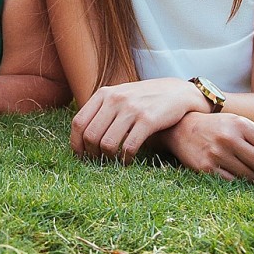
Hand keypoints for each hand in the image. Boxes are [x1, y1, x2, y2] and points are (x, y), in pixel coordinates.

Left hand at [71, 78, 208, 161]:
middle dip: (91, 153)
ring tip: (112, 161)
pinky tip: (127, 161)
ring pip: (107, 144)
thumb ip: (101, 109)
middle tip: (97, 160)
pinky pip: (129, 147)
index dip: (76, 143)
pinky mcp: (148, 120)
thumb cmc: (144, 98)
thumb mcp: (120, 95)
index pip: (78, 122)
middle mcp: (115, 99)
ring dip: (107, 158)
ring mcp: (131, 109)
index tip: (80, 155)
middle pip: (91, 135)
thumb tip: (81, 134)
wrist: (177, 92)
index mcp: (104, 93)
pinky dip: (125, 159)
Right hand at [163, 112, 253, 181]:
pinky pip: (234, 184)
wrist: (181, 128)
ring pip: (252, 179)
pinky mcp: (205, 169)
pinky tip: (235, 174)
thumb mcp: (246, 128)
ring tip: (249, 170)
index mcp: (242, 124)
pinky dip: (239, 183)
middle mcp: (229, 137)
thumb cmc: (222, 128)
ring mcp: (216, 154)